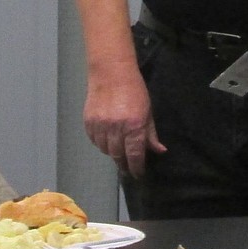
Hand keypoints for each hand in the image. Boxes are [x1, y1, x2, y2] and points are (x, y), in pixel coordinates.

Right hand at [84, 63, 165, 177]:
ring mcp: (100, 127)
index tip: (138, 174)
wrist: (111, 74)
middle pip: (118, 156)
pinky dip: (101, 144)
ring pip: (105, 150)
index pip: (134, 155)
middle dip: (124, 164)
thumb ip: (151, 133)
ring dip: (113, 153)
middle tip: (128, 167)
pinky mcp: (88, 124)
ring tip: (119, 149)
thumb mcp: (148, 111)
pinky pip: (95, 142)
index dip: (136, 167)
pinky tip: (107, 139)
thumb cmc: (135, 91)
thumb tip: (159, 151)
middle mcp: (116, 129)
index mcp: (134, 125)